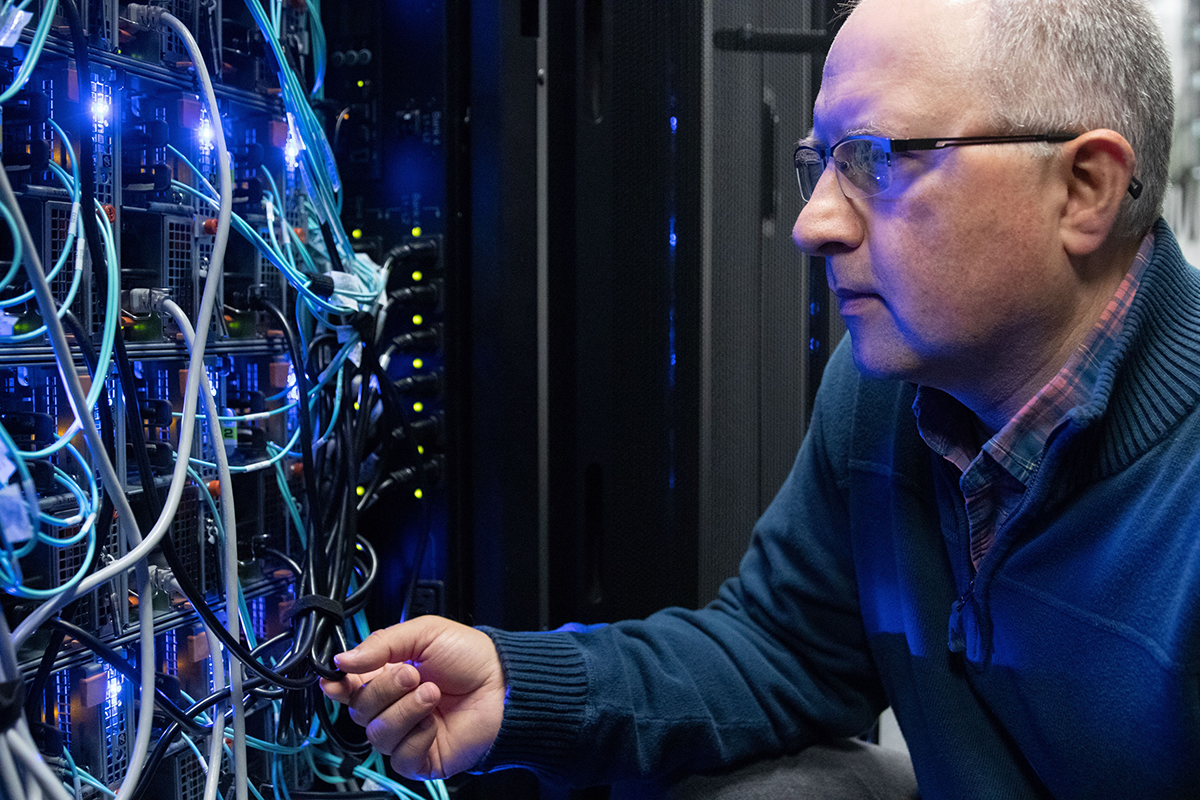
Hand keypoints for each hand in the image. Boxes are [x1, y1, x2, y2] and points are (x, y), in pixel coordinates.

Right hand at [320, 615, 505, 779]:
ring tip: (431, 694)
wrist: (504, 685)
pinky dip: (417, 736)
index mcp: (389, 675)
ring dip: (405, 710)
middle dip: (385, 690)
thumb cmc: (471, 658)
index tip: (337, 681)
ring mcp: (406, 733)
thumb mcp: (425, 633)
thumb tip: (343, 660)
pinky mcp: (420, 758)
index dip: (339, 686)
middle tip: (412, 675)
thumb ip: (382, 644)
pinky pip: (399, 756)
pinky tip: (435, 722)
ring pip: (377, 734)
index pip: (350, 687)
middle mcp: (394, 705)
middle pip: (360, 710)